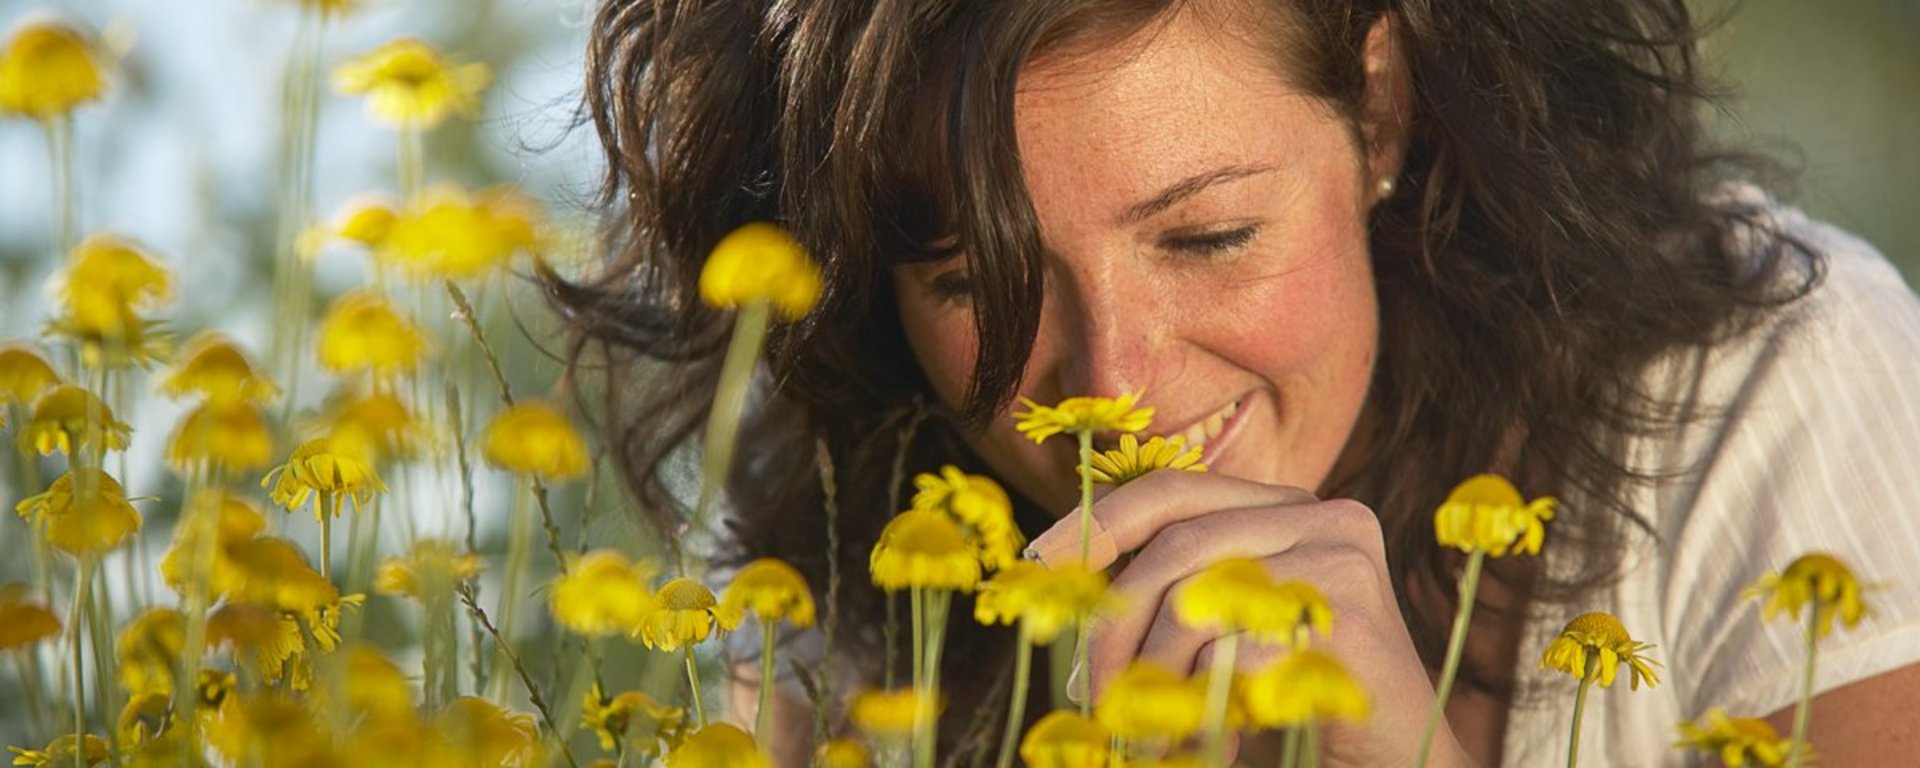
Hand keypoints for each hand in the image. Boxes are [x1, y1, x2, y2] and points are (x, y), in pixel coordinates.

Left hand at [1025, 470, 1473, 767]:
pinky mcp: (1352, 613)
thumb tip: (1064, 573)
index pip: (1173, 489)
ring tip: (1142, 736)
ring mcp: (1342, 557)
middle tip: (1087, 695)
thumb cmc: (1298, 701)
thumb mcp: (1226, 631)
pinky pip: (1235, 648)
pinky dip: (1204, 707)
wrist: (1399, 767)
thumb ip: (1172, 590)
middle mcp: (1323, 514)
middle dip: (1113, 624)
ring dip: (1151, 678)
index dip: (1099, 520)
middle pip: (1175, 546)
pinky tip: (1207, 747)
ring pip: (1195, 599)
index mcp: (1288, 508)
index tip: (1040, 563)